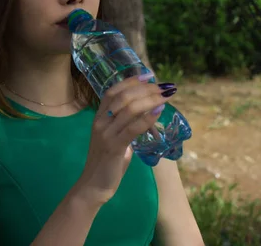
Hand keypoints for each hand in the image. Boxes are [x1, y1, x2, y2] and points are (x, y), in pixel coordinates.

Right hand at [73, 74, 176, 206]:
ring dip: (151, 99)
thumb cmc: (107, 162)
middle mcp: (100, 122)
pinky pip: (132, 128)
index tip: (148, 75)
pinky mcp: (114, 147)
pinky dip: (147, 118)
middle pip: (124, 96)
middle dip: (146, 89)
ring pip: (130, 109)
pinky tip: (159, 111)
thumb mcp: (116, 138)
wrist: (94, 185)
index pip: (113, 91)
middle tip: (163, 87)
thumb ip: (126, 126)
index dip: (131, 81)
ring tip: (166, 96)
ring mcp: (106, 134)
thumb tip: (147, 116)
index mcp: (99, 117)